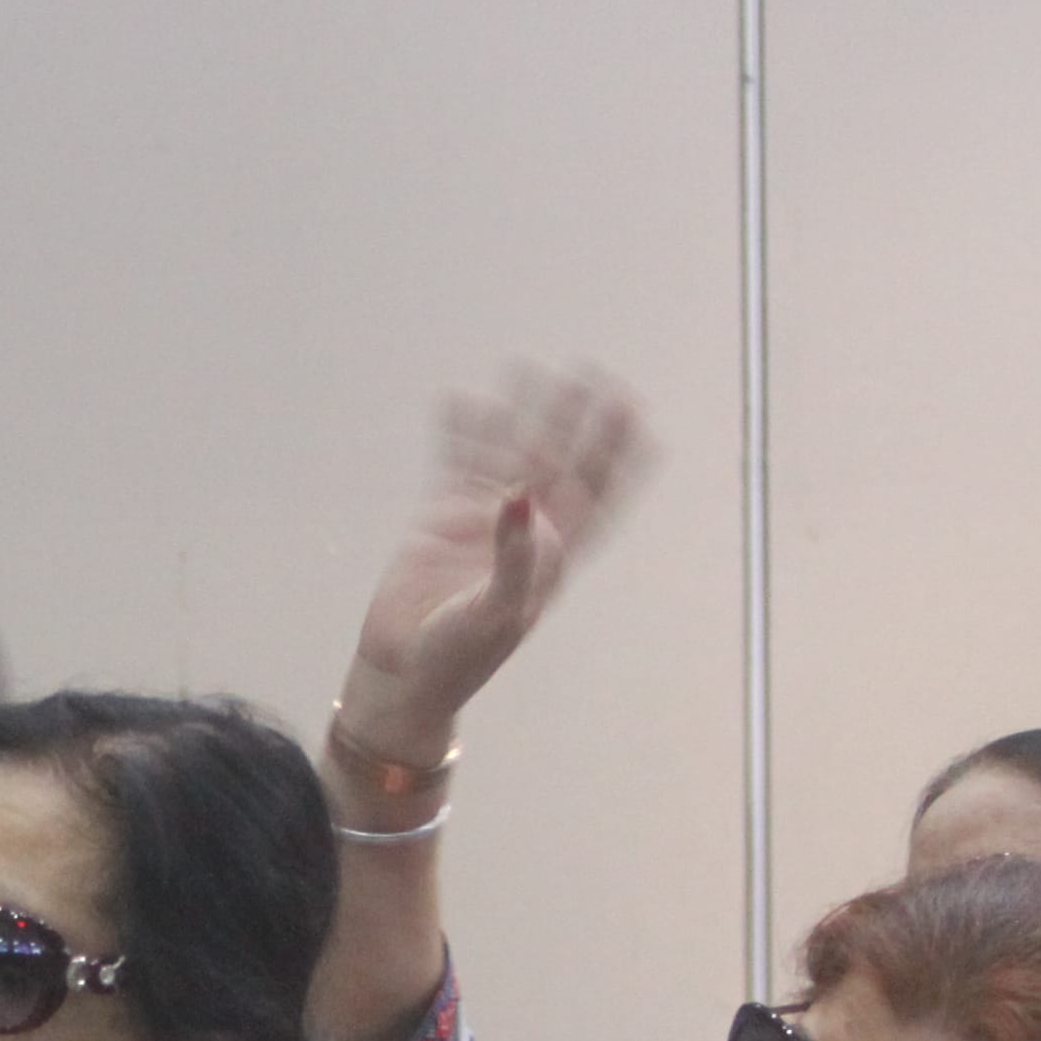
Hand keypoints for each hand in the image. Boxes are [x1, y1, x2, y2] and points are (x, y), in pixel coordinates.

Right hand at [333, 365, 648, 767]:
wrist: (405, 672)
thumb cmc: (462, 657)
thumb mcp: (498, 612)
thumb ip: (515, 554)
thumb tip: (523, 493)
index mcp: (554, 554)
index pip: (596, 493)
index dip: (618, 454)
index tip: (634, 410)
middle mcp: (526, 530)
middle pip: (558, 461)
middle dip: (574, 418)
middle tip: (587, 370)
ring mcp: (484, 520)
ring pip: (509, 453)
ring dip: (519, 415)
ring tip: (523, 368)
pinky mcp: (441, 518)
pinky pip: (455, 464)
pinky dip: (458, 433)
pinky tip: (457, 400)